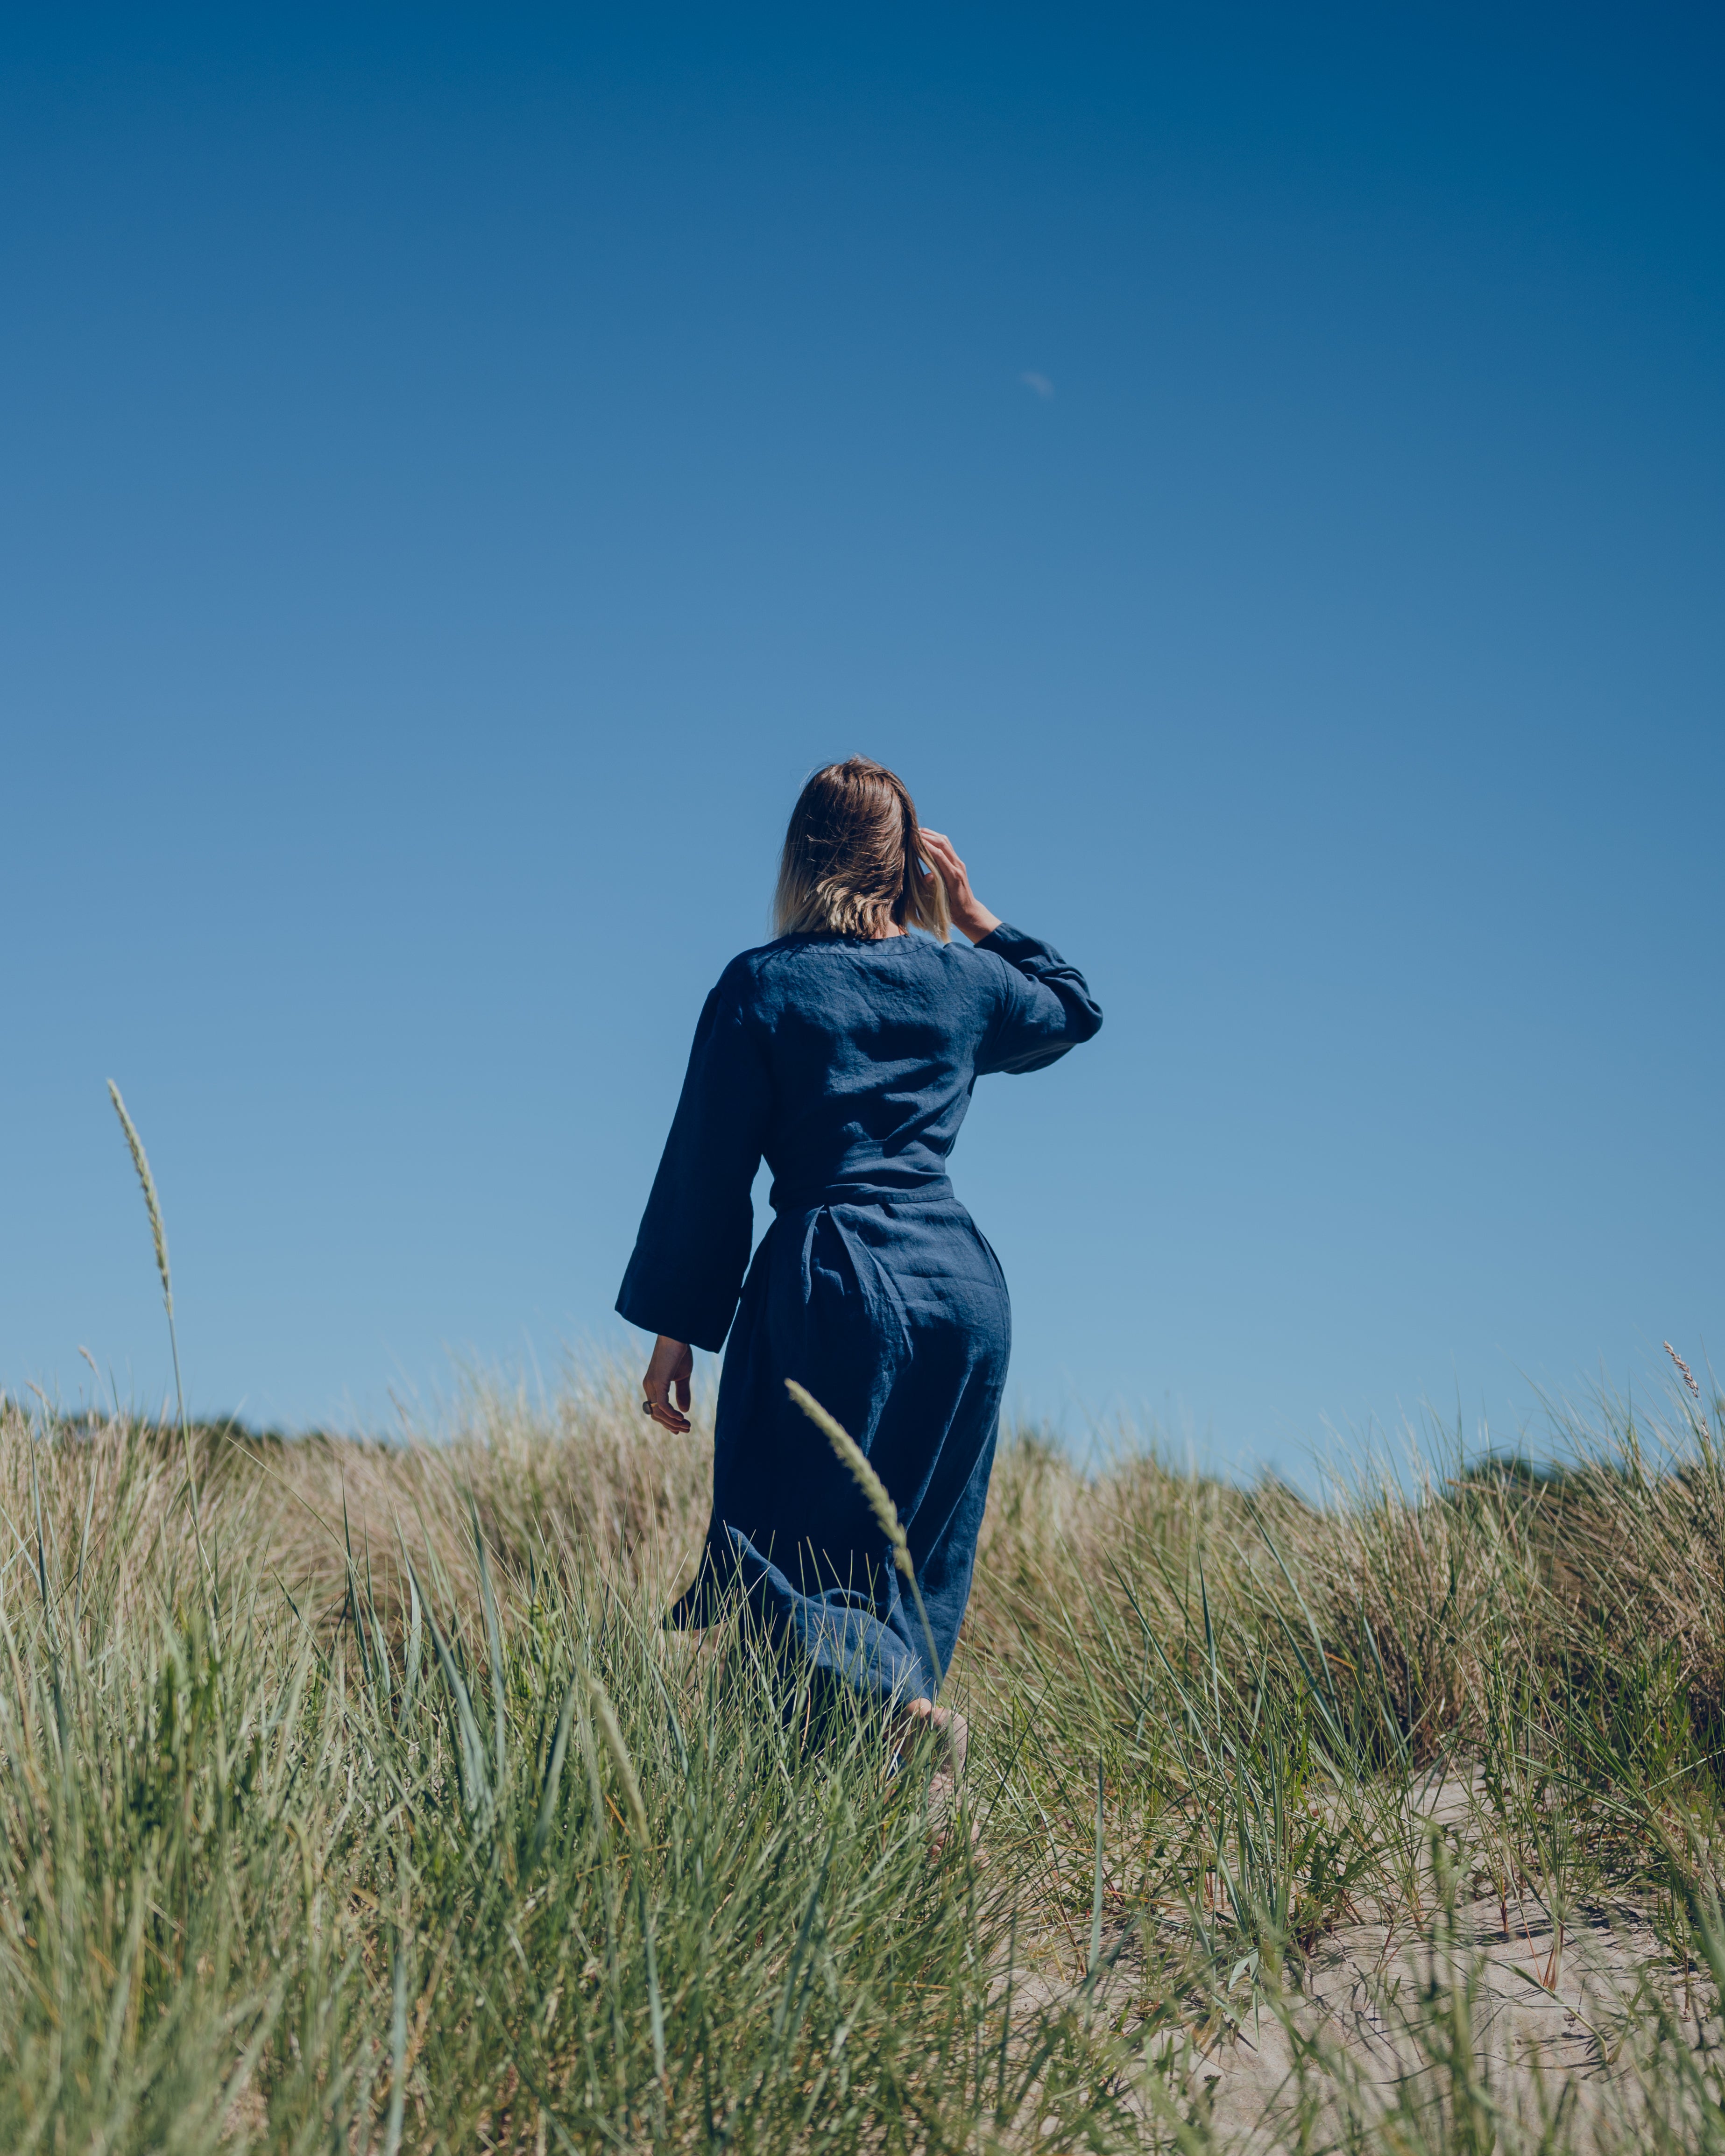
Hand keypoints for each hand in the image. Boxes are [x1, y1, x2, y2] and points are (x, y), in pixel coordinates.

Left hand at [643, 1335, 692, 1431]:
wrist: (677, 1335)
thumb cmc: (679, 1352)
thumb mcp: (683, 1376)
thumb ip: (682, 1392)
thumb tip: (684, 1410)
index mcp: (653, 1385)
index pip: (656, 1410)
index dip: (667, 1421)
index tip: (680, 1428)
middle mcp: (649, 1386)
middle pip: (656, 1414)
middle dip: (671, 1425)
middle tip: (687, 1429)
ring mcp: (652, 1384)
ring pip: (659, 1412)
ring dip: (673, 1422)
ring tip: (687, 1425)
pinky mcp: (658, 1382)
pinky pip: (662, 1405)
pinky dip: (671, 1414)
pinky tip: (681, 1417)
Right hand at [917, 829, 1001, 944]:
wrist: (969, 911)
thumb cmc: (953, 910)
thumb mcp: (941, 901)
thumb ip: (933, 888)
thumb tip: (926, 876)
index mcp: (953, 876)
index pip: (938, 854)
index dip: (925, 845)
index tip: (913, 840)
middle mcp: (957, 867)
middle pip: (942, 844)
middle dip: (928, 836)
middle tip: (913, 832)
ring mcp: (958, 864)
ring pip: (945, 842)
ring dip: (932, 835)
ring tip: (918, 832)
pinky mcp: (957, 864)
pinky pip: (947, 847)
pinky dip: (937, 839)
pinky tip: (927, 838)